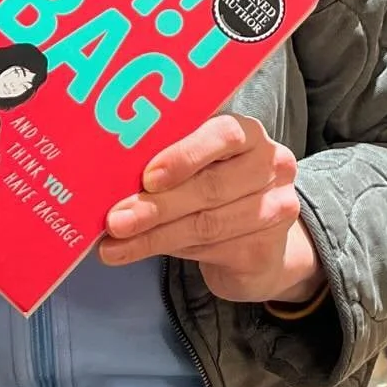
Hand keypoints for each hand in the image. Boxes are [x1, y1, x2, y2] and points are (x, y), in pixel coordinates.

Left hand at [99, 115, 325, 306]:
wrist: (260, 245)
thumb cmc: (217, 190)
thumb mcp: (200, 166)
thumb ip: (170, 162)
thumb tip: (112, 174)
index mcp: (250, 134)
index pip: (225, 134)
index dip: (185, 156)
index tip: (148, 177)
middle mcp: (270, 166)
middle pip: (211, 186)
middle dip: (157, 205)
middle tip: (116, 219)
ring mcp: (275, 209)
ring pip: (206, 224)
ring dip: (153, 235)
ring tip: (114, 243)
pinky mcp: (265, 250)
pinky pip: (209, 251)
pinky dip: (164, 251)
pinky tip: (133, 253)